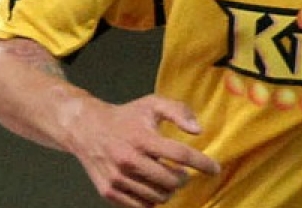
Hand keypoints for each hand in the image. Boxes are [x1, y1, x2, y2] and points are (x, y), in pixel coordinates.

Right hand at [66, 94, 219, 207]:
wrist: (87, 129)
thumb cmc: (126, 117)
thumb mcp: (152, 104)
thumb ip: (179, 112)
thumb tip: (198, 130)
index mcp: (142, 138)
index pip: (180, 154)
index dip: (202, 163)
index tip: (214, 169)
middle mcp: (129, 160)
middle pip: (171, 181)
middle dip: (184, 179)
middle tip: (183, 173)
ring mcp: (118, 179)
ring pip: (158, 197)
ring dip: (169, 190)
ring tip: (166, 178)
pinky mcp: (109, 192)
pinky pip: (142, 206)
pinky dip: (152, 200)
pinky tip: (152, 186)